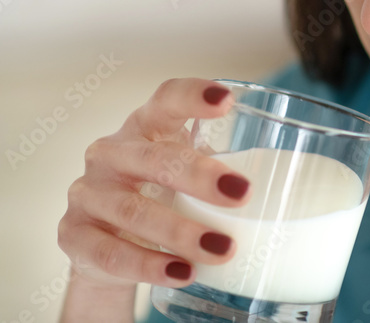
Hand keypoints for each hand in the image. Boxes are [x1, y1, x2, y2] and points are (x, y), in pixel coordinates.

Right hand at [57, 78, 251, 290]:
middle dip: (199, 176)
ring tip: (223, 249)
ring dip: (181, 231)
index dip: (194, 96)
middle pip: (154, 159)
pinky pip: (110, 253)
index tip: (227, 100)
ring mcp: (88, 194)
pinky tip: (182, 272)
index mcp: (147, 127)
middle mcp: (111, 153)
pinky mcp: (73, 236)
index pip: (167, 100)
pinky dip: (149, 265)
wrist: (105, 243)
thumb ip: (227, 169)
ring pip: (133, 210)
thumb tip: (296, 188)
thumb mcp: (189, 173)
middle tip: (242, 194)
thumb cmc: (161, 194)